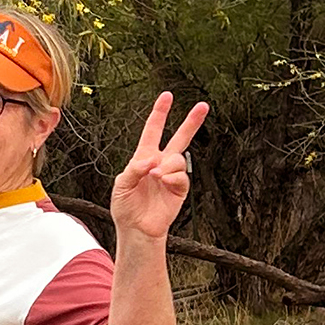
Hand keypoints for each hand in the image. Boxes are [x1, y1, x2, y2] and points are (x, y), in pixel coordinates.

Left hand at [109, 93, 209, 243]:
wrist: (136, 228)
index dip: (159, 113)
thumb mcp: (121, 184)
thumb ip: (134, 168)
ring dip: (166, 165)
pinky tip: (163, 181)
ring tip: (155, 176)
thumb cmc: (126, 207)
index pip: (153, 130)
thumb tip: (151, 161)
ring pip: (178, 158)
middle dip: (191, 122)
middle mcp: (160, 163)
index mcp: (144, 157)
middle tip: (203, 106)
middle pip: (179, 138)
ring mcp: (171, 176)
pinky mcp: (179, 189)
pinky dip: (172, 177)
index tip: (167, 96)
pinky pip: (181, 176)